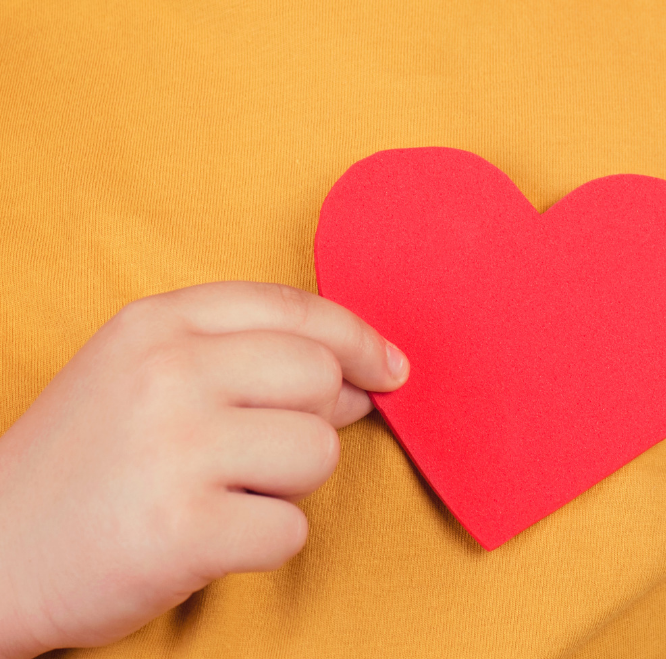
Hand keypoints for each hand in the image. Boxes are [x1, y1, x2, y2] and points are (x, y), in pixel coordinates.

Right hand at [0, 281, 407, 657]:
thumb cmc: (87, 466)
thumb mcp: (138, 374)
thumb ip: (241, 354)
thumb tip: (367, 375)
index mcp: (156, 325)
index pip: (295, 309)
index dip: (358, 339)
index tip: (390, 368)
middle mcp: (166, 374)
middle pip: (321, 378)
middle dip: (315, 421)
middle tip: (265, 453)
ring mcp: (175, 449)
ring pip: (318, 453)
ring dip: (287, 486)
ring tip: (219, 494)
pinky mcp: (186, 528)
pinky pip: (292, 529)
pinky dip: (262, 545)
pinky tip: (206, 539)